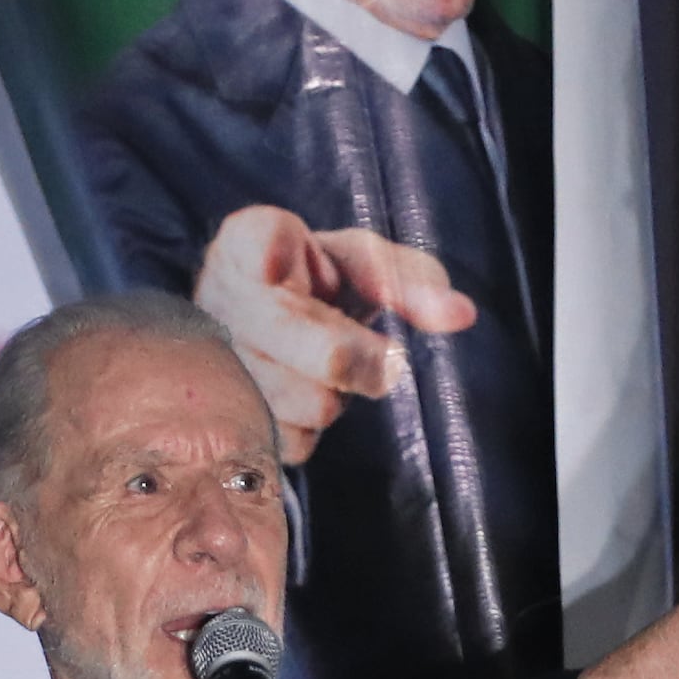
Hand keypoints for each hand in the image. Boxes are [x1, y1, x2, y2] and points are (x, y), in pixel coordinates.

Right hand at [193, 205, 468, 457]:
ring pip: (313, 403)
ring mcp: (216, 361)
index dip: (270, 254)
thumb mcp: (362, 264)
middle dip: (365, 359)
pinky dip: (313, 426)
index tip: (277, 263)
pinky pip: (296, 439)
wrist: (257, 323)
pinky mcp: (224, 418)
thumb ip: (410, 282)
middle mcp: (222, 297)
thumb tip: (461, 315)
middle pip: (318, 348)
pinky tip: (301, 395)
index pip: (258, 241)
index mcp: (251, 239)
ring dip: (338, 394)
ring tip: (323, 369)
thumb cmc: (317, 284)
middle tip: (387, 359)